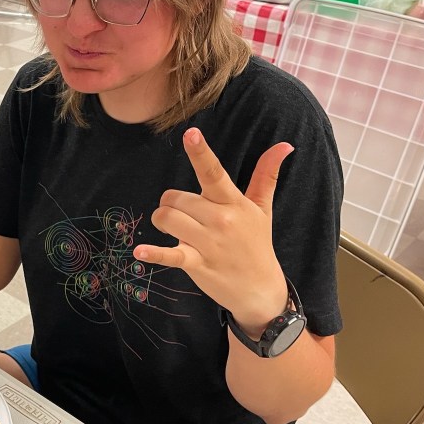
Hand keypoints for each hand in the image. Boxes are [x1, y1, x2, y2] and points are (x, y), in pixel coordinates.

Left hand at [133, 127, 291, 337]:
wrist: (261, 289)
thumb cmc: (257, 244)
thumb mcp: (263, 209)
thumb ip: (266, 175)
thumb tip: (284, 145)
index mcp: (233, 202)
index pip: (214, 172)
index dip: (201, 153)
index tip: (190, 134)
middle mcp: (221, 219)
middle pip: (175, 198)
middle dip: (171, 205)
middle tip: (184, 216)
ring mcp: (208, 243)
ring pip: (167, 219)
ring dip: (163, 223)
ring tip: (174, 231)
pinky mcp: (197, 264)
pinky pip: (171, 255)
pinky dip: (154, 254)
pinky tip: (140, 252)